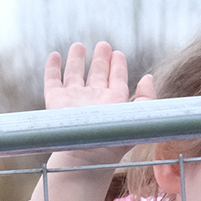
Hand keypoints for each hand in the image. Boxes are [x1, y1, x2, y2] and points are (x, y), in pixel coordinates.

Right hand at [31, 43, 156, 200]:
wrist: (86, 155)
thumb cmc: (113, 140)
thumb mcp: (137, 119)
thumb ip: (147, 99)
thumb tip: (149, 78)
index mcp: (113, 102)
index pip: (117, 80)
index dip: (118, 66)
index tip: (118, 53)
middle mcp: (94, 99)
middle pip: (97, 74)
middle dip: (100, 59)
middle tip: (103, 45)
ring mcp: (74, 100)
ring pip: (75, 75)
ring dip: (77, 60)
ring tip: (78, 46)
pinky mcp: (55, 103)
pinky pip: (52, 82)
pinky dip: (53, 68)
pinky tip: (55, 56)